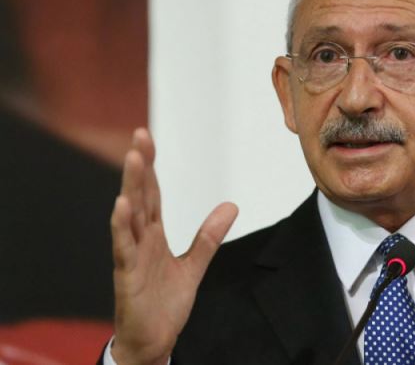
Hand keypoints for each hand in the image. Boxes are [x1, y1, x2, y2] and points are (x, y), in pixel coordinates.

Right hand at [110, 128, 237, 364]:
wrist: (152, 341)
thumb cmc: (164, 303)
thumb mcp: (194, 265)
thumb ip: (209, 236)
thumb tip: (231, 206)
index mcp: (153, 235)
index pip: (152, 194)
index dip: (150, 167)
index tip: (146, 138)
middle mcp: (140, 240)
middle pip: (140, 196)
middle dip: (139, 166)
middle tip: (139, 135)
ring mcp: (131, 256)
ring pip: (130, 215)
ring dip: (131, 187)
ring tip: (133, 159)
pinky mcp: (127, 275)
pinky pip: (124, 247)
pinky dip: (122, 226)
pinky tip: (122, 205)